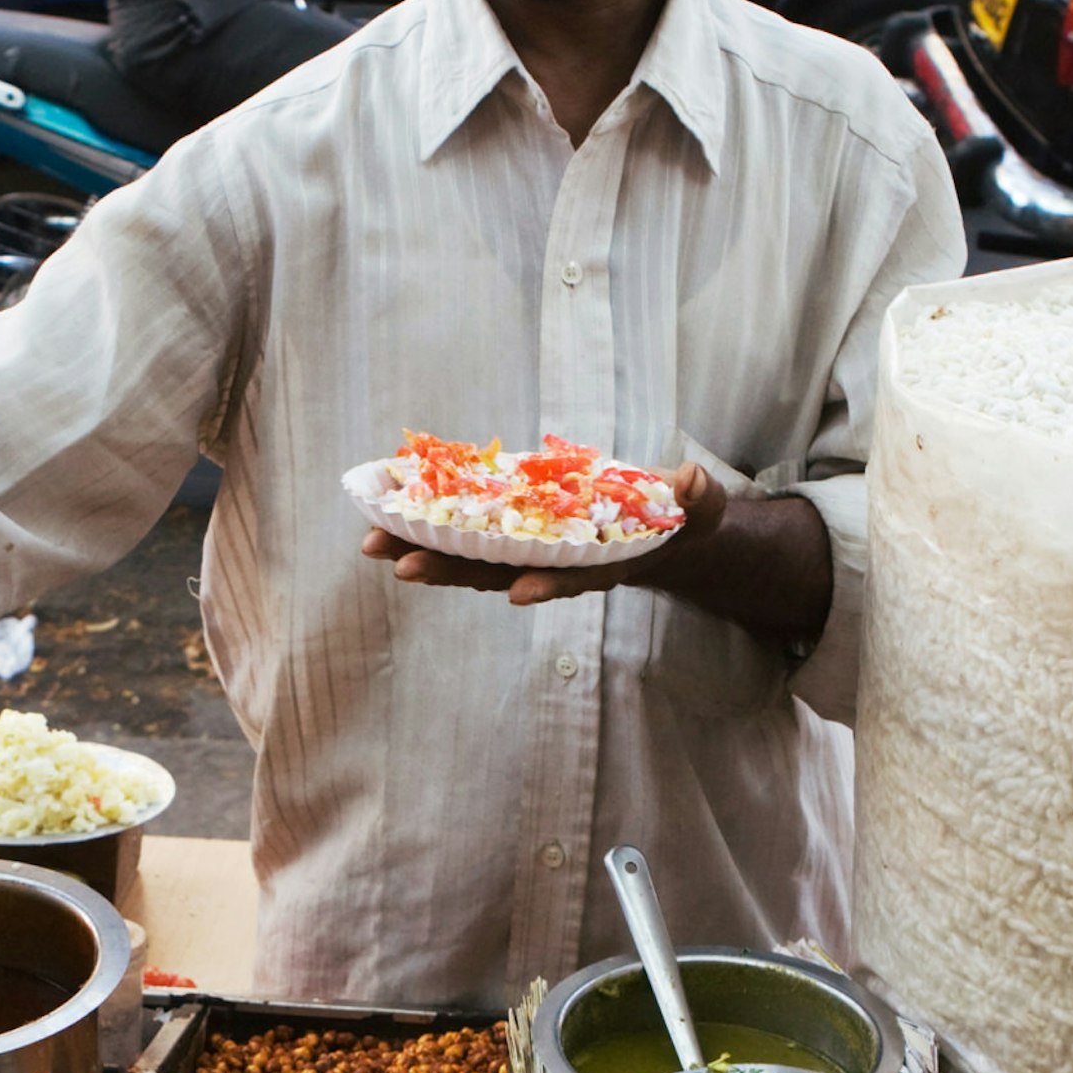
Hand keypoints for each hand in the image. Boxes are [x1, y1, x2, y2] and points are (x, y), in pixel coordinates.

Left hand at [359, 461, 726, 607]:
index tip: (520, 590)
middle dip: (452, 570)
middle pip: (497, 573)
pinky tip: (388, 512)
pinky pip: (463, 528)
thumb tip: (694, 482)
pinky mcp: (508, 526)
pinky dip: (427, 523)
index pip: (569, 577)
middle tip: (402, 566)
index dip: (546, 583)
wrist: (658, 524)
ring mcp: (525, 548)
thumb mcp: (698, 506)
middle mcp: (554, 563)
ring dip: (422, 551)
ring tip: (374, 543)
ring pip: (468, 557)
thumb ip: (697, 497)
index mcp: (599, 562)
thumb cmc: (679, 516)